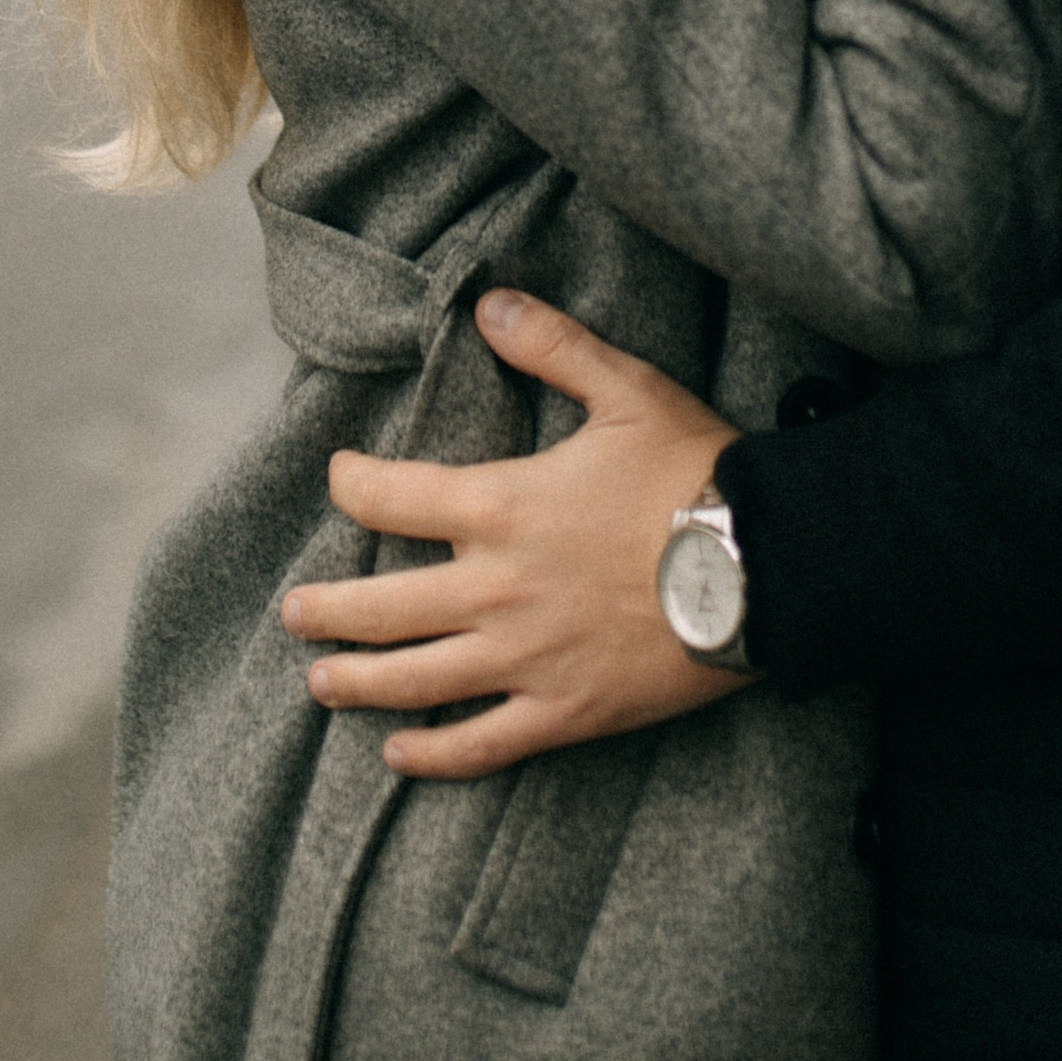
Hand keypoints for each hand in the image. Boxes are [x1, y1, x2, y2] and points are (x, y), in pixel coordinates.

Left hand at [280, 290, 743, 779]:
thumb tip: (488, 305)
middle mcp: (496, 589)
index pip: (391, 498)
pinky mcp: (565, 711)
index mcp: (501, 507)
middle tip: (292, 612)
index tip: (341, 479)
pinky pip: (482, 743)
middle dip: (326, 608)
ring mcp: (526, 658)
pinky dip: (433, 754)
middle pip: (382, 606)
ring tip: (320, 682)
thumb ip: (552, 346)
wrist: (769, 567)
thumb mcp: (627, 390)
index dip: (352, 484)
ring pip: (416, 680)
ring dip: (358, 682)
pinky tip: (397, 755)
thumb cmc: (697, 473)